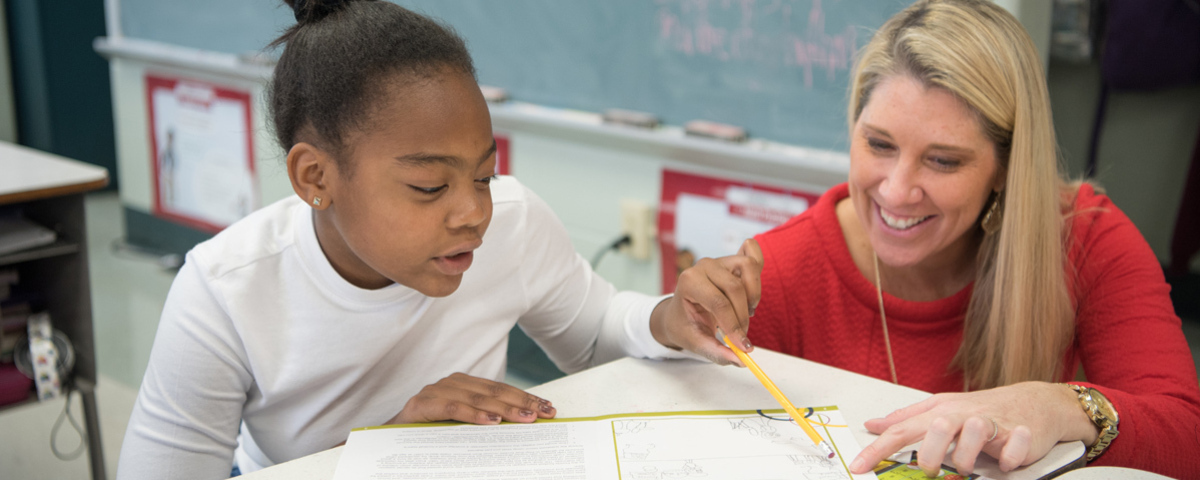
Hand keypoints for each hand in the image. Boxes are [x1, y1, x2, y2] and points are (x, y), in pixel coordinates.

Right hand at [388, 372, 556, 425]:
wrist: (389, 442)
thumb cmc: (429, 435)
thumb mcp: (461, 426)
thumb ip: (484, 420)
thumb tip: (521, 425)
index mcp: (462, 384)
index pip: (500, 389)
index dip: (525, 397)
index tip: (548, 408)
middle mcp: (449, 383)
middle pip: (493, 391)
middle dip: (522, 402)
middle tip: (545, 413)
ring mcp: (434, 391)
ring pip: (476, 397)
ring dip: (504, 408)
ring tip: (525, 418)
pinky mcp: (421, 405)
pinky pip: (453, 407)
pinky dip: (474, 415)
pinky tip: (492, 422)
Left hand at [650, 239, 762, 365]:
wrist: (677, 313)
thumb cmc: (684, 326)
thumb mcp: (695, 343)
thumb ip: (716, 352)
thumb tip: (741, 361)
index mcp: (689, 281)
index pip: (719, 303)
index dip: (734, 326)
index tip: (743, 347)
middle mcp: (704, 266)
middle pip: (735, 287)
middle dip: (742, 316)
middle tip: (741, 335)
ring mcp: (719, 261)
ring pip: (748, 268)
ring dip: (753, 294)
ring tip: (746, 312)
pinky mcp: (732, 262)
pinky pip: (753, 256)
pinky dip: (758, 270)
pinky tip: (753, 291)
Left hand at [848, 382, 1097, 475]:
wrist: (1035, 402)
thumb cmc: (981, 409)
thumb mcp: (940, 410)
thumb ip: (905, 419)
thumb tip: (873, 425)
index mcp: (939, 411)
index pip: (902, 430)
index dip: (878, 449)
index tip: (858, 466)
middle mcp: (962, 413)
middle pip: (936, 427)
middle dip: (930, 453)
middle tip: (932, 470)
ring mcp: (991, 422)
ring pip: (972, 434)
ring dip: (966, 457)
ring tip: (968, 465)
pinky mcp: (1019, 433)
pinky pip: (1012, 449)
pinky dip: (1009, 458)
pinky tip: (1006, 459)